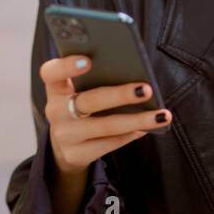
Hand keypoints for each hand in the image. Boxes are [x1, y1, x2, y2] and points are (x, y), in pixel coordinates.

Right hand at [40, 55, 170, 174]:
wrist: (66, 144)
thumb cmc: (82, 103)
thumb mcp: (80, 89)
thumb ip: (97, 77)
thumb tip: (135, 70)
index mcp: (55, 88)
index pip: (51, 73)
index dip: (66, 65)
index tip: (88, 59)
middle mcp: (55, 111)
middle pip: (88, 101)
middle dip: (120, 95)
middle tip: (146, 89)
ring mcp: (64, 136)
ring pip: (105, 126)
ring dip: (137, 119)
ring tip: (162, 114)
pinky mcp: (76, 155)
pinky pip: (109, 144)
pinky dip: (132, 134)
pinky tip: (148, 126)